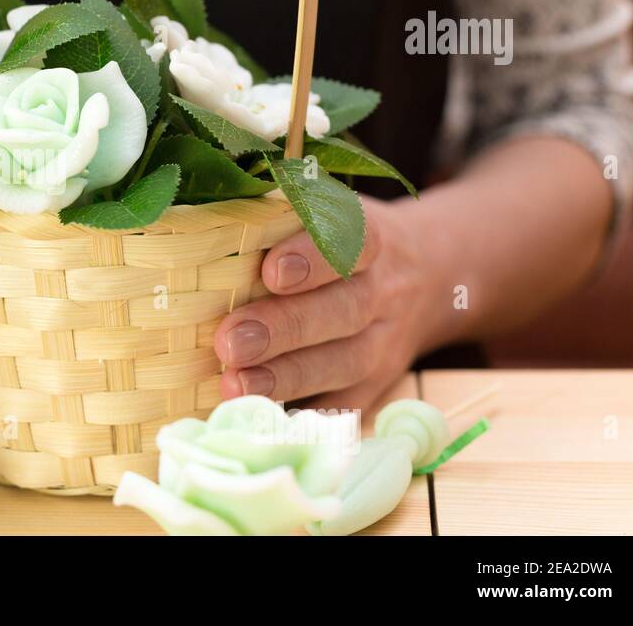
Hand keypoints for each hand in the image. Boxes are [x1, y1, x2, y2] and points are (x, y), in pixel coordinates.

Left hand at [214, 198, 440, 409]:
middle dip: (284, 328)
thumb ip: (279, 217)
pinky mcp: (378, 385)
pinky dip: (307, 415)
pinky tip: (263, 419)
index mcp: (371, 238)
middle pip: (344, 310)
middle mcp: (384, 291)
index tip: (270, 271)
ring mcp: (385, 343)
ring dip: (287, 377)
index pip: (352, 240)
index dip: (313, 256)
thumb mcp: (327, 212)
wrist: (430, 277)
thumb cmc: (341, 241)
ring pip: (345, 362)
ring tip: (236, 385)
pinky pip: (348, 406)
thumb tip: (203, 228)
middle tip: (230, 342)